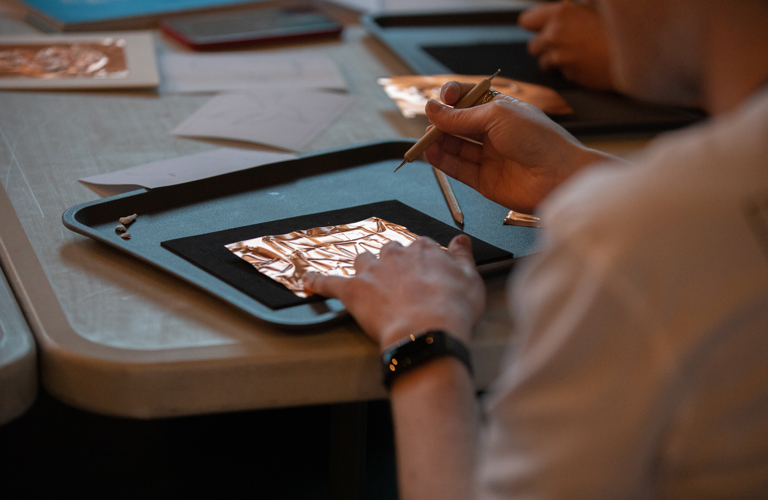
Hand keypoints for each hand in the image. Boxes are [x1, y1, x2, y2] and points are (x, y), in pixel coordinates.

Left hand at [303, 235, 484, 350]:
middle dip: (392, 264)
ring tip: (366, 281)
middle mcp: (395, 255)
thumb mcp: (471, 279)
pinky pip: (328, 282)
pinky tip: (307, 281)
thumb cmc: (452, 309)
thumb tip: (461, 240)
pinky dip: (317, 281)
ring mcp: (372, 271)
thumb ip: (463, 257)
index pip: (419, 247)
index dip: (421, 262)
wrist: (427, 331)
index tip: (425, 274)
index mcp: (423, 250)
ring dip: (364, 269)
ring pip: (362, 261)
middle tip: (400, 284)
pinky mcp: (352, 291)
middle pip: (389, 252)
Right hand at [424, 82, 615, 212]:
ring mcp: (489, 156)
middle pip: (459, 124)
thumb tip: (431, 109)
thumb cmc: (536, 139)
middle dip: (442, 121)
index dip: (453, 97)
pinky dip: (442, 161)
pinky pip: (458, 168)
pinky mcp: (484, 180)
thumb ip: (461, 116)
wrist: (558, 175)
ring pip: (456, 147)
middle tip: (428, 122)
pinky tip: (430, 153)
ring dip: (438, 142)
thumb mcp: (496, 116)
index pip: (470, 99)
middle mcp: (494, 132)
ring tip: (425, 139)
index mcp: (501, 110)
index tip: (443, 97)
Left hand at [519, 0, 613, 90]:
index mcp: (559, 13)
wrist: (638, 49)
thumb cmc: (618, 24)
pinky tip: (586, 63)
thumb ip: (572, 8)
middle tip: (565, 43)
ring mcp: (560, 57)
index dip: (534, 26)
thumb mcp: (595, 5)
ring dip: (556, 60)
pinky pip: (561, 73)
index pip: (526, 21)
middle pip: (533, 46)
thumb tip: (563, 9)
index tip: (541, 28)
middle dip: (545, 46)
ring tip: (577, 53)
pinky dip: (569, 70)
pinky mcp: (569, 75)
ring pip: (544, 63)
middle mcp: (554, 35)